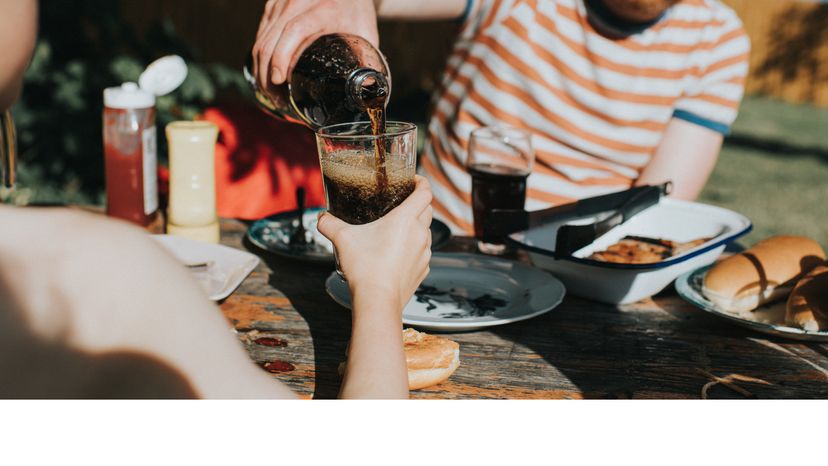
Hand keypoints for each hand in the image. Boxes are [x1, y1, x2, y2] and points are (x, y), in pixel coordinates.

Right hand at [252, 0, 379, 88]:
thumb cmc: (356, 12)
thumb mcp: (365, 33)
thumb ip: (367, 60)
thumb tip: (368, 88)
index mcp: (323, 9)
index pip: (294, 30)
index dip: (282, 56)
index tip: (279, 80)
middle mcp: (298, 2)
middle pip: (270, 40)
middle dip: (267, 74)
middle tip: (278, 99)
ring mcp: (281, 3)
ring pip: (261, 39)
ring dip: (261, 69)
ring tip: (272, 92)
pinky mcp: (273, 7)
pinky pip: (260, 35)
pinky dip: (260, 58)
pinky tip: (267, 75)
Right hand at [317, 176, 432, 312]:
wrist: (378, 300)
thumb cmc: (365, 268)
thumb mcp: (343, 239)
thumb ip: (330, 224)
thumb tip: (322, 218)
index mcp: (406, 220)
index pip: (425, 193)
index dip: (422, 182)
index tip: (414, 180)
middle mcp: (420, 234)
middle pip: (428, 210)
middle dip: (419, 203)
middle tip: (403, 202)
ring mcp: (424, 254)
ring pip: (426, 232)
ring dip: (416, 227)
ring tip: (397, 229)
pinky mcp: (422, 270)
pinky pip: (422, 253)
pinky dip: (414, 248)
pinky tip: (398, 253)